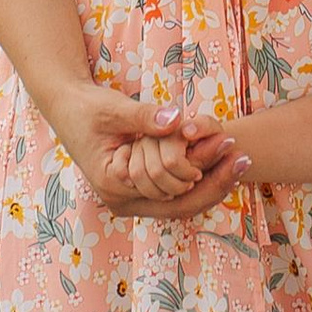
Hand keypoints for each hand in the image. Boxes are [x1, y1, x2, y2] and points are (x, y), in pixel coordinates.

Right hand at [50, 87, 246, 220]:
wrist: (67, 107)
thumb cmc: (87, 107)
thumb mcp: (114, 108)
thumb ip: (145, 117)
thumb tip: (176, 121)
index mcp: (114, 184)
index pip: (168, 190)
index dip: (202, 172)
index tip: (229, 147)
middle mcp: (122, 200)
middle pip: (179, 204)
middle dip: (214, 182)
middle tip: (243, 156)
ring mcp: (130, 199)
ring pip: (179, 203)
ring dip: (209, 182)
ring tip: (238, 158)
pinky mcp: (137, 190)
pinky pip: (173, 194)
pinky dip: (195, 179)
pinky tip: (219, 164)